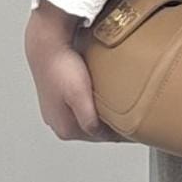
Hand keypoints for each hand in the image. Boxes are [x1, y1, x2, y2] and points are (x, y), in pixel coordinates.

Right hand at [24, 8, 123, 141]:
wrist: (46, 43)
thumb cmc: (61, 67)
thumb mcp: (79, 97)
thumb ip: (90, 121)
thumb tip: (102, 136)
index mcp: (65, 128)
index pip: (102, 137)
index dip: (121, 130)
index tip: (136, 124)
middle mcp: (58, 123)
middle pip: (95, 128)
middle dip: (112, 122)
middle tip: (131, 111)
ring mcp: (56, 111)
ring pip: (88, 116)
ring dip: (102, 111)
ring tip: (116, 100)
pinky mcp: (57, 98)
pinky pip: (82, 104)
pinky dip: (92, 101)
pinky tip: (98, 90)